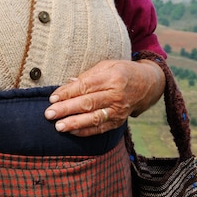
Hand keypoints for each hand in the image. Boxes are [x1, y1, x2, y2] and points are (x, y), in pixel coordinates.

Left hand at [44, 59, 164, 136]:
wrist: (148, 84)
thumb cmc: (122, 71)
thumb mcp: (106, 65)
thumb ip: (87, 75)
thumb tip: (68, 83)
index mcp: (111, 77)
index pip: (85, 86)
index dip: (67, 92)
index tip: (52, 98)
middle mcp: (116, 95)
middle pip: (87, 103)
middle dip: (66, 109)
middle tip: (49, 113)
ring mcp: (119, 110)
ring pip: (94, 118)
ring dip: (74, 123)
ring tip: (58, 126)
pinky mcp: (119, 121)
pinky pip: (101, 128)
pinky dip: (86, 131)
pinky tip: (72, 131)